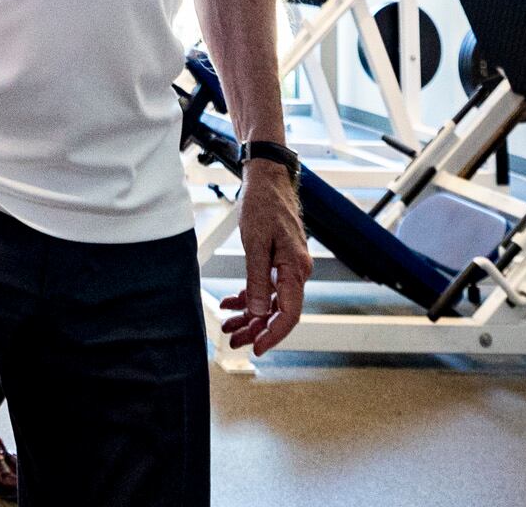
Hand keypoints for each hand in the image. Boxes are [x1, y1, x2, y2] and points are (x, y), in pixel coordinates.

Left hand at [222, 161, 310, 353]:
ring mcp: (288, 266)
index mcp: (295, 268)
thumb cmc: (263, 204)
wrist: (267, 177)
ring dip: (250, 315)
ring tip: (229, 326)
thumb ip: (257, 280)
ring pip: (271, 302)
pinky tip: (231, 302)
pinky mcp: (279, 260)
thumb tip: (258, 312)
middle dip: (256, 329)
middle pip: (279, 311)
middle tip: (234, 341)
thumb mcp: (255, 243)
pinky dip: (249, 296)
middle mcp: (296, 270)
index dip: (273, 334)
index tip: (256, 348)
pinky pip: (266, 287)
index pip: (289, 313)